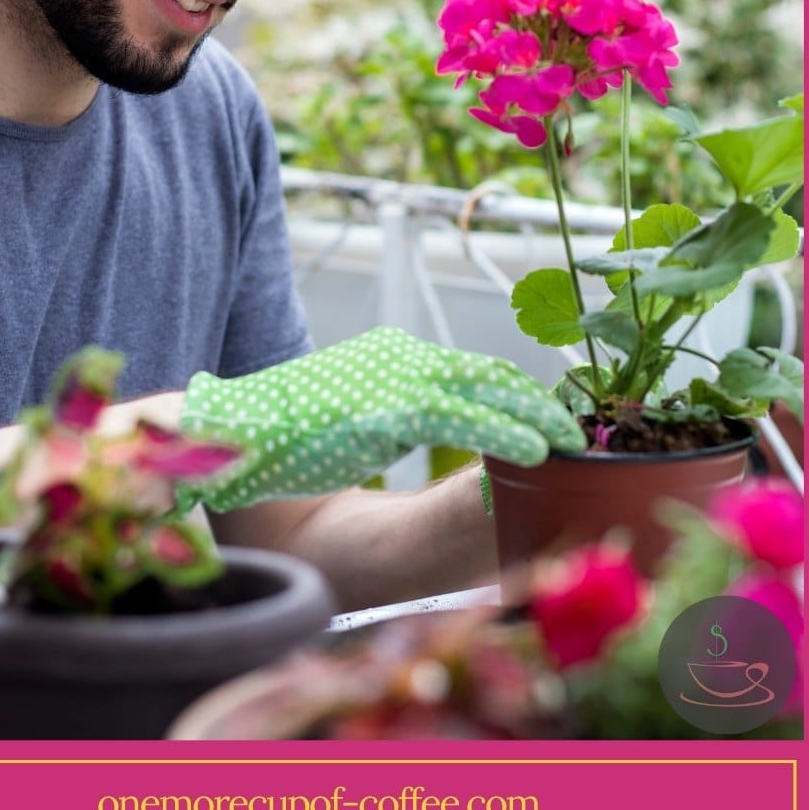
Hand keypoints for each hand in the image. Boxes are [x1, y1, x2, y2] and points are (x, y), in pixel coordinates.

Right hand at [179, 327, 585, 510]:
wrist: (225, 431)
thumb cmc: (277, 432)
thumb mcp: (346, 414)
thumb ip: (386, 413)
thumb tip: (411, 426)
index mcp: (392, 356)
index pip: (471, 369)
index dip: (519, 391)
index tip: (554, 414)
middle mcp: (401, 357)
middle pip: (490, 374)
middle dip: (541, 401)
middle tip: (583, 429)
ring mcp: (396, 379)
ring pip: (489, 391)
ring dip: (540, 418)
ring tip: (578, 444)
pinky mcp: (389, 410)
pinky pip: (465, 420)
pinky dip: (508, 434)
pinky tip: (539, 454)